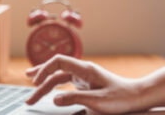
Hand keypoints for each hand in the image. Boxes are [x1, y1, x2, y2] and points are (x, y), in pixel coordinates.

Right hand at [25, 55, 148, 113]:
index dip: (44, 70)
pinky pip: (66, 82)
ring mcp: (84, 76)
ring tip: (31, 90)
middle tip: (28, 93)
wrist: (136, 96)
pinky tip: (49, 89)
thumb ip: (75, 99)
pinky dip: (54, 85)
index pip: (58, 62)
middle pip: (56, 71)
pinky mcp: (86, 84)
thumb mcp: (97, 101)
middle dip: (40, 81)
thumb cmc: (121, 97)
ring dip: (45, 84)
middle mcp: (83, 70)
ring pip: (59, 77)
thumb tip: (54, 98)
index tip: (35, 83)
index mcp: (85, 69)